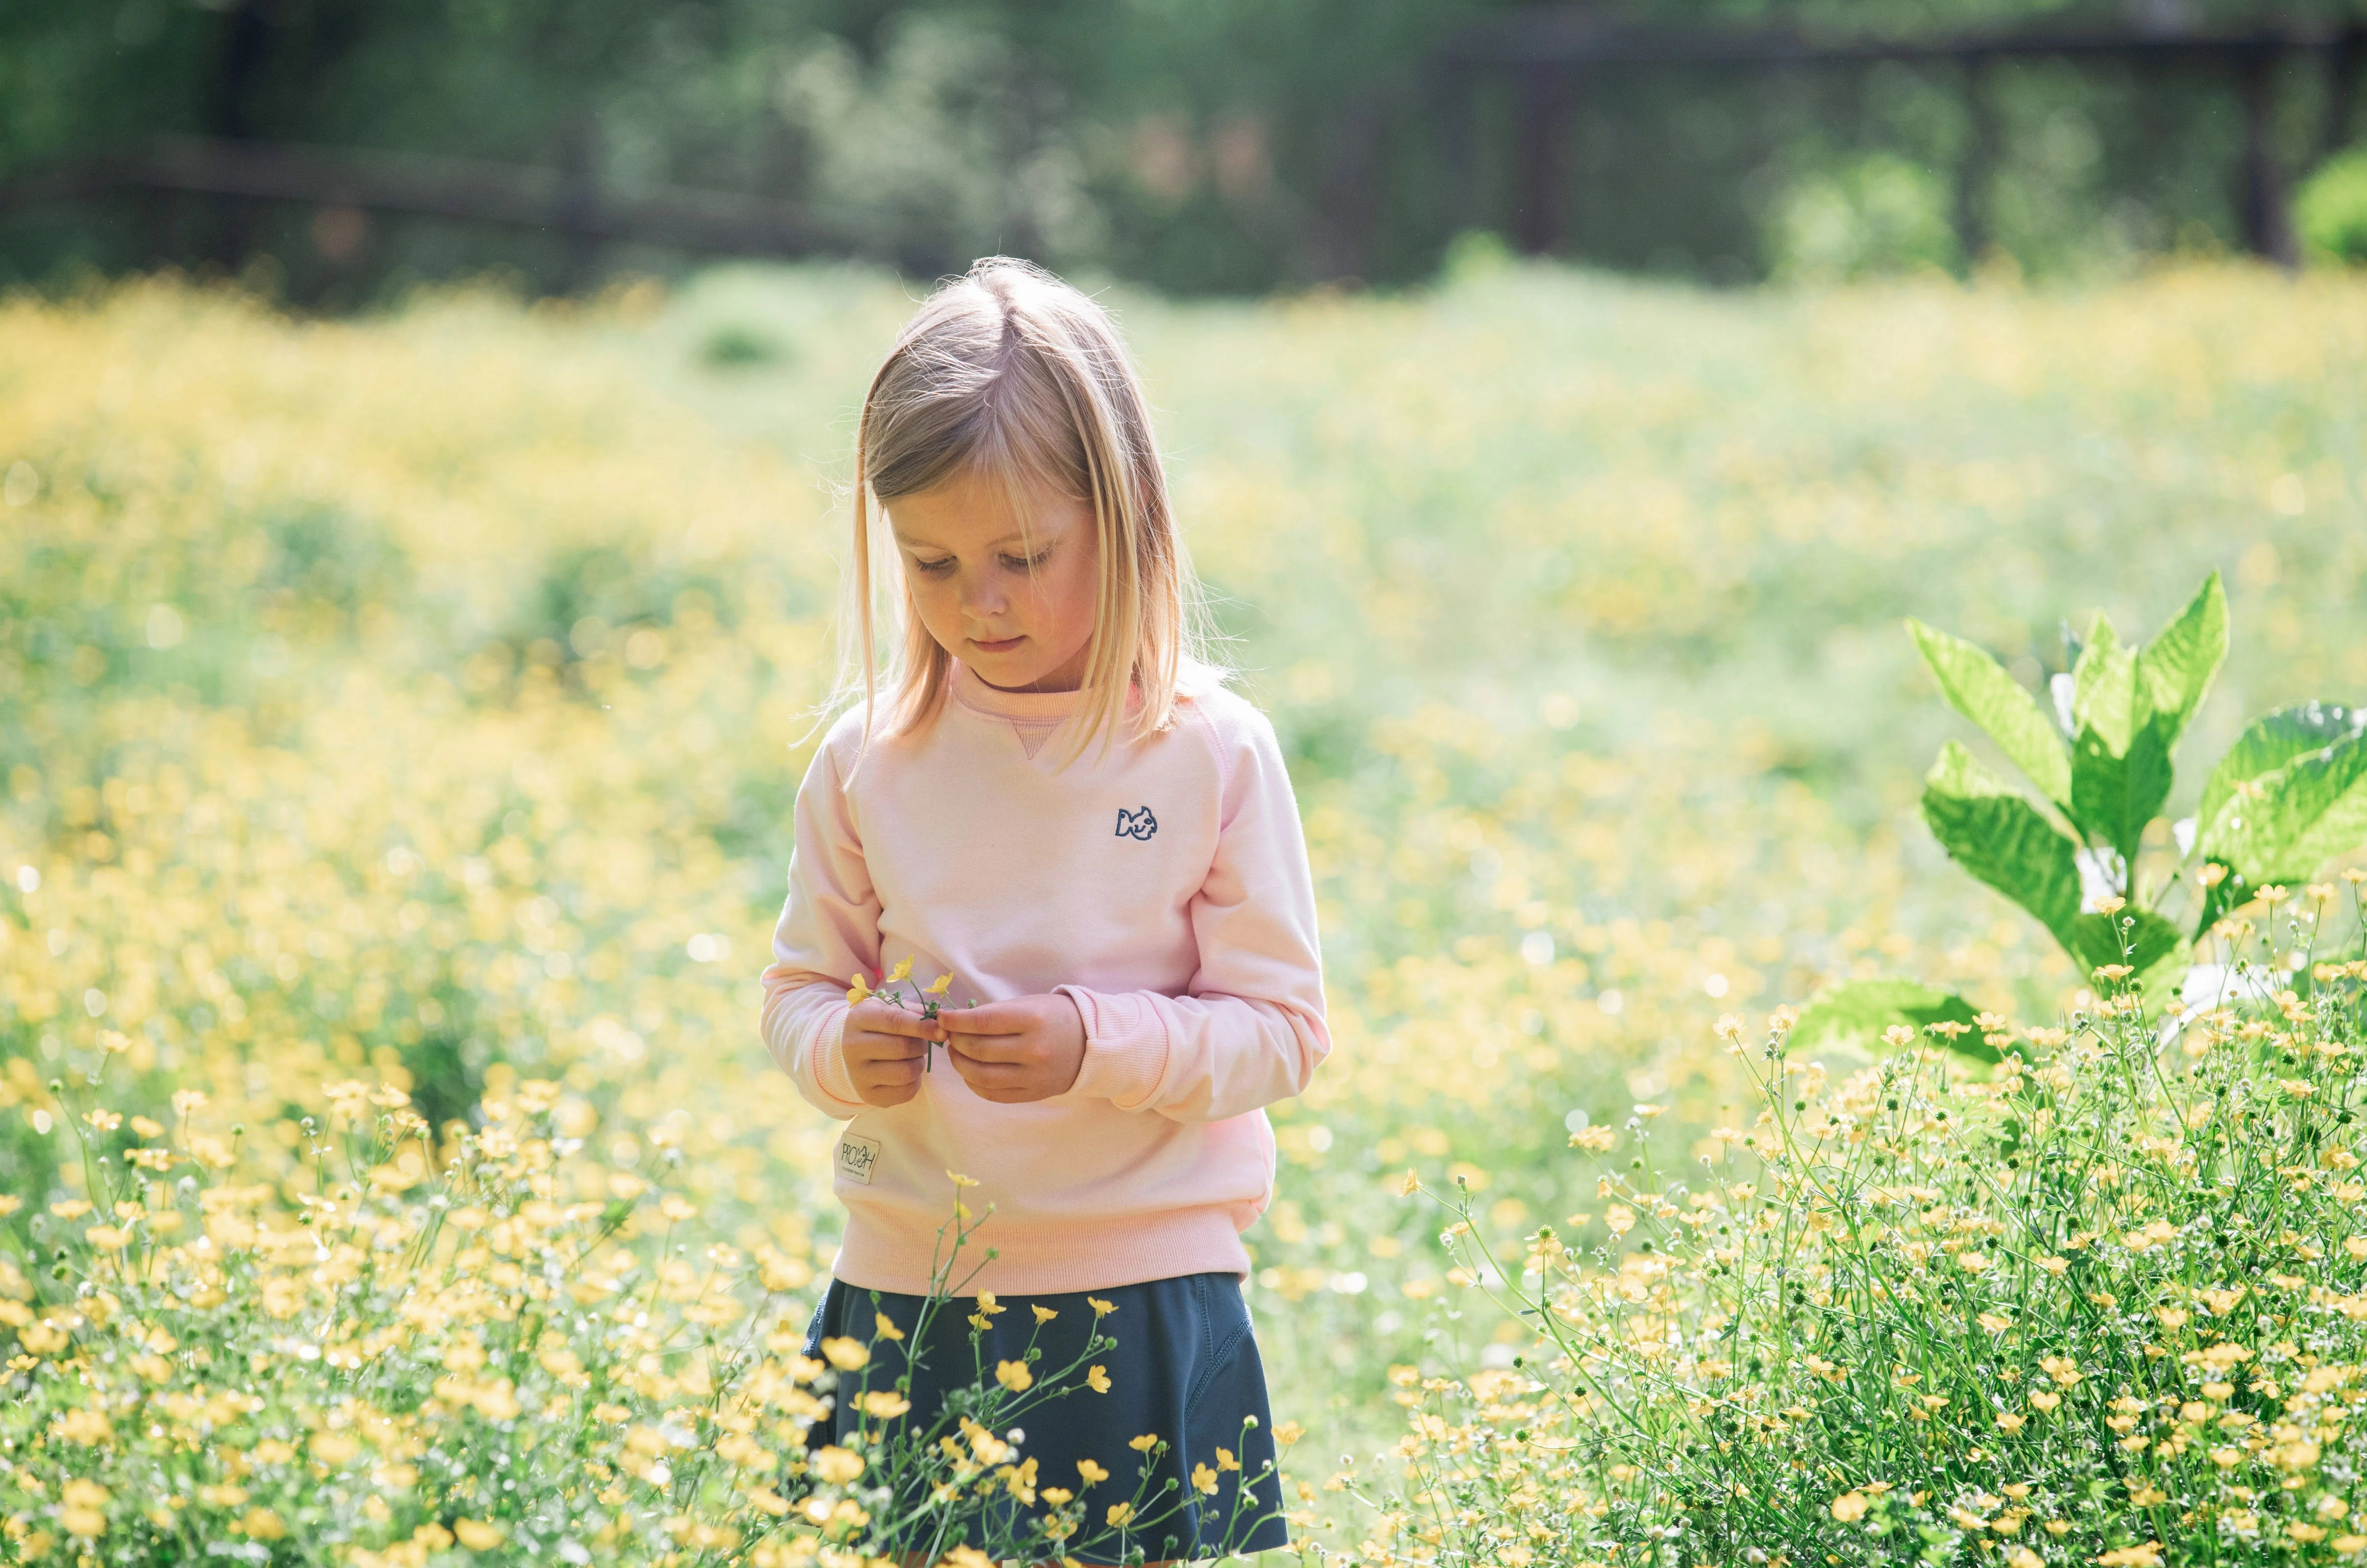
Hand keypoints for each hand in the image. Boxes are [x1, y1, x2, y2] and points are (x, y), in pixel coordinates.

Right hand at [842, 997, 946, 1107]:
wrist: (856, 1052)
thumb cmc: (880, 1026)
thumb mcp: (892, 1010)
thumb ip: (916, 1012)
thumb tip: (940, 1018)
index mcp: (859, 1018)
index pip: (895, 1021)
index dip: (922, 1026)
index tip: (942, 1031)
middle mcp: (852, 1047)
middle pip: (903, 1048)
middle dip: (921, 1046)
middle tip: (921, 1044)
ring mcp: (857, 1074)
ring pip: (906, 1072)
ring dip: (919, 1064)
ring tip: (912, 1058)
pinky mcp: (868, 1095)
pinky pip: (905, 1092)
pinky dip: (915, 1083)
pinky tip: (906, 1072)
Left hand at [939, 994, 1086, 1103]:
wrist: (1089, 1043)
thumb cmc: (1053, 1017)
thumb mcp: (1028, 1004)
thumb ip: (993, 1013)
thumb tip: (955, 1023)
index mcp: (1033, 1020)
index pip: (983, 1022)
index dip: (956, 1021)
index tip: (942, 1018)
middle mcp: (1035, 1050)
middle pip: (979, 1050)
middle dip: (956, 1041)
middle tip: (949, 1035)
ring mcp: (1034, 1076)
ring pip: (981, 1076)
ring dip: (960, 1063)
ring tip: (957, 1053)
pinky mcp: (1033, 1094)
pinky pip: (993, 1094)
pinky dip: (973, 1084)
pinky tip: (969, 1072)